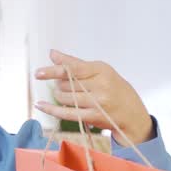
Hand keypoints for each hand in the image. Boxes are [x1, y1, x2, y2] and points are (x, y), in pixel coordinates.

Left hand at [33, 49, 153, 145]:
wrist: (132, 114)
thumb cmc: (114, 89)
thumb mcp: (99, 72)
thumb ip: (75, 63)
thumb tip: (53, 53)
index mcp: (102, 70)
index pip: (72, 68)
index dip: (53, 70)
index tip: (38, 72)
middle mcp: (101, 85)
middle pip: (66, 84)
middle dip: (60, 84)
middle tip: (66, 85)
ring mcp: (98, 102)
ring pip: (64, 97)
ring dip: (59, 96)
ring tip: (67, 95)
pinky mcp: (94, 117)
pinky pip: (66, 113)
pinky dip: (51, 109)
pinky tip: (40, 105)